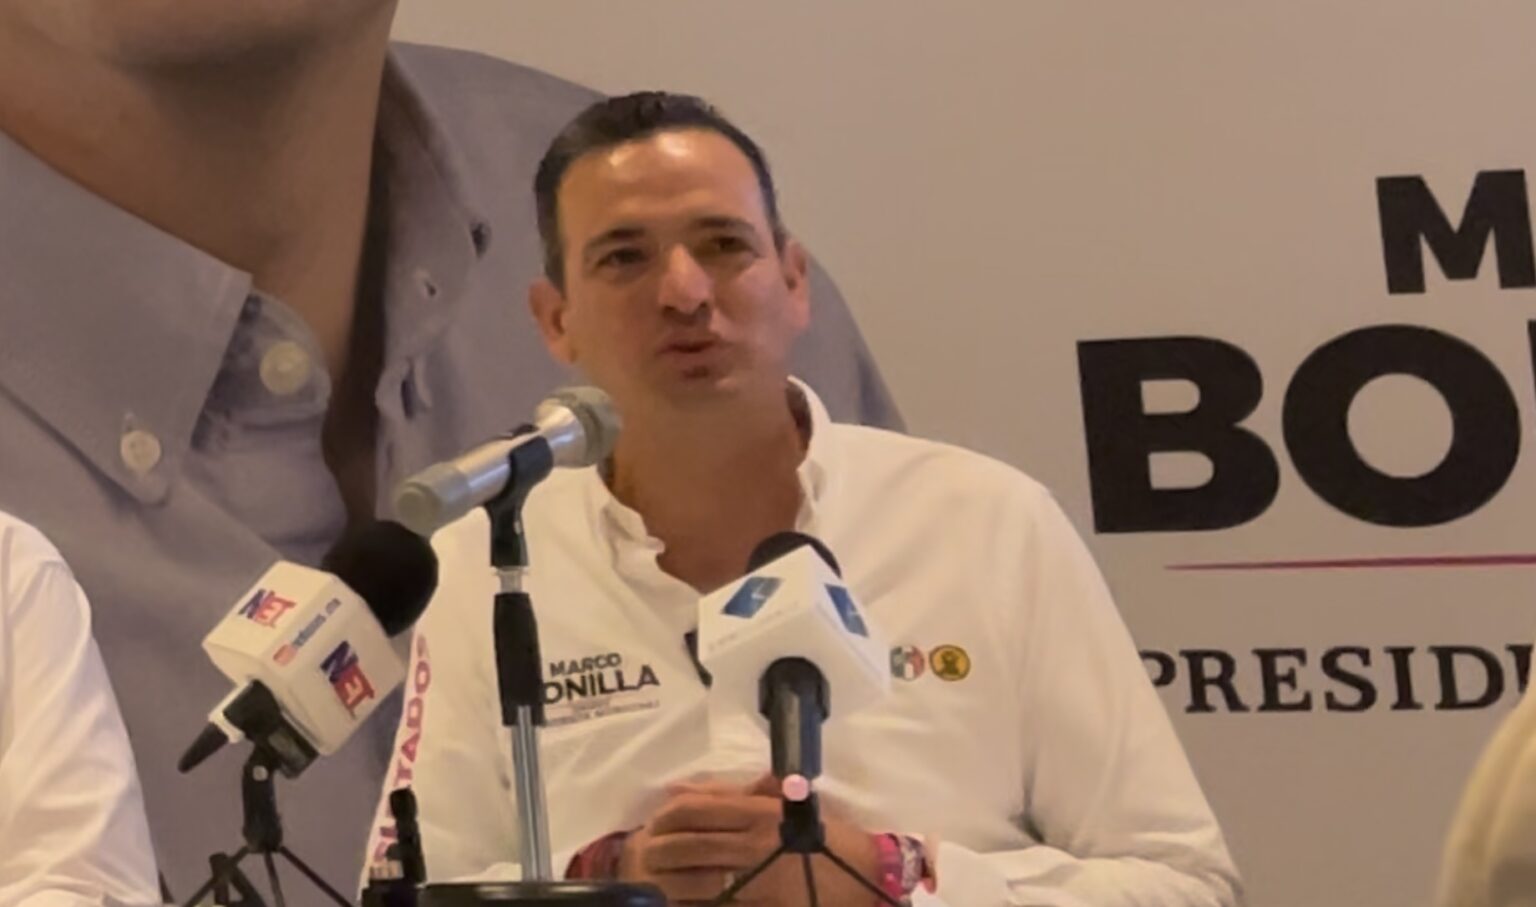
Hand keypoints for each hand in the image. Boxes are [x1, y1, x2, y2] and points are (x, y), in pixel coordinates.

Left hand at [616, 774, 881, 906]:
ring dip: (668, 882)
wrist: (865, 874)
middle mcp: (753, 844)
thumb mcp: (781, 803)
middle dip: (657, 852)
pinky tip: (681, 903)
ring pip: (696, 882)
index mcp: (757, 813)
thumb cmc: (822, 834)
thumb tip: (677, 789)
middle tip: (646, 855)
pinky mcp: (763, 906)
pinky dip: (695, 904)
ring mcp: (756, 881)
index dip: (665, 817)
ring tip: (656, 882)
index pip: (694, 811)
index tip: (654, 825)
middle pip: (687, 846)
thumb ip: (731, 794)